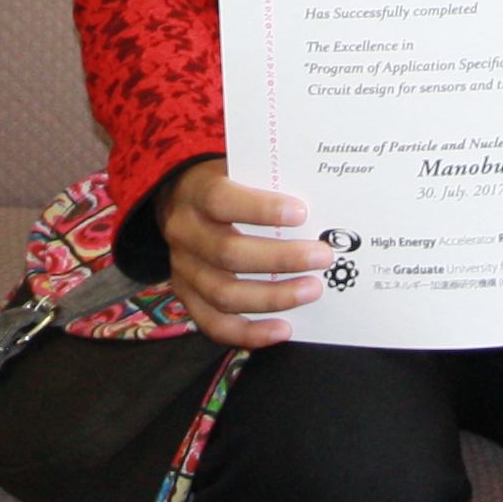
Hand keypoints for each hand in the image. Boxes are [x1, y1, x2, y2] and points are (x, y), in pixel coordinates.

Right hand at [157, 160, 334, 348]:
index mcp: (196, 192)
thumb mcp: (240, 168)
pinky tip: (283, 329)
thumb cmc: (227, 183)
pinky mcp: (187, 295)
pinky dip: (250, 333)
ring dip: (273, 297)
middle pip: (228, 253)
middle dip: (281, 258)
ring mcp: (183, 268)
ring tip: (312, 290)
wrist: (180, 198)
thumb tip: (320, 198)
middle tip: (321, 257)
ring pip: (224, 293)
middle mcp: (184, 232)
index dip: (261, 209)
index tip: (301, 213)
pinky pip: (215, 324)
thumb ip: (269, 179)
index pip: (222, 201)